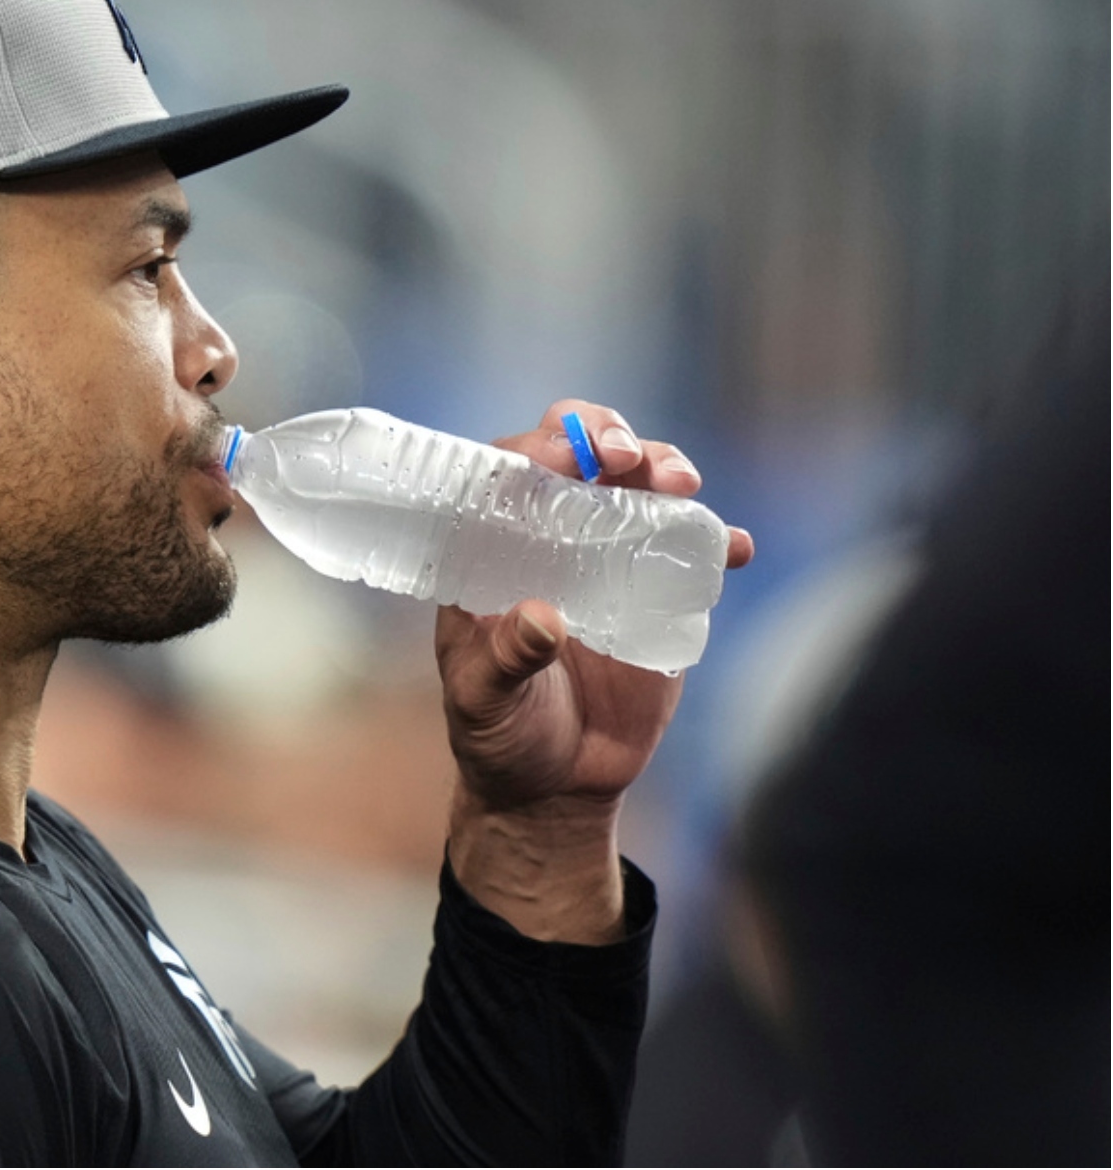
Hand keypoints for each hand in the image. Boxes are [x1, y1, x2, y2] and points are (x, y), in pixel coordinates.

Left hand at [436, 399, 754, 809]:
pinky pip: (693, 550)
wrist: (557, 786)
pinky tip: (735, 546)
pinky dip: (718, 538)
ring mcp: (608, 560)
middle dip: (603, 434)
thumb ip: (506, 660)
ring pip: (637, 486)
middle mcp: (550, 539)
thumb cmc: (500, 734)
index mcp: (493, 550)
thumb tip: (541, 618)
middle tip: (624, 455)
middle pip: (578, 457)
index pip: (508, 472)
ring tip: (680, 483)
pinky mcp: (659, 593)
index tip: (565, 454)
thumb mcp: (484, 700)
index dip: (536, 448)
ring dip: (662, 466)